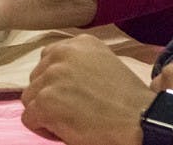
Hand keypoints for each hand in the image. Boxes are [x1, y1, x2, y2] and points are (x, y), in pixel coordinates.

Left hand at [21, 35, 155, 144]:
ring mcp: (52, 77)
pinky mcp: (46, 101)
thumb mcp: (104, 65)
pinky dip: (43, 129)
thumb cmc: (128, 102)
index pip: (48, 59)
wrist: (143, 123)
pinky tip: (67, 130)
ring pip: (30, 98)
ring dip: (46, 112)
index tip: (74, 94)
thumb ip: (78, 63)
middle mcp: (62, 53)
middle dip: (51, 95)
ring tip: (72, 120)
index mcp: (79, 43)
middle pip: (37, 78)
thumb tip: (53, 76)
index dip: (57, 81)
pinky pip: (29, 119)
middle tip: (76, 110)